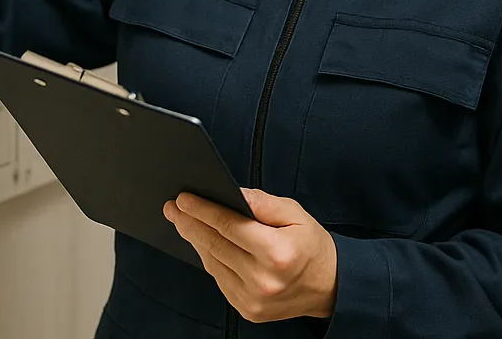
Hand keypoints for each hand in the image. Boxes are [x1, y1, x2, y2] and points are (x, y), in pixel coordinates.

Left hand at [164, 188, 337, 322]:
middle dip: (190, 223)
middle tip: (172, 207)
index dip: (202, 210)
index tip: (184, 199)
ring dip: (195, 241)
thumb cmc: (312, 246)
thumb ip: (263, 203)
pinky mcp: (247, 309)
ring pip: (212, 263)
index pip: (228, 226)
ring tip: (184, 222)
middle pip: (215, 245)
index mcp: (277, 252)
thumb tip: (233, 193)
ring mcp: (253, 299)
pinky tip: (204, 244)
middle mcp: (262, 279)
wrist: (329, 287)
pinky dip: (209, 259)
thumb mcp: (295, 214)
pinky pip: (219, 279)